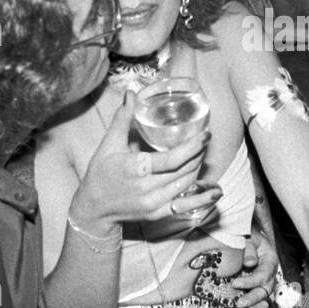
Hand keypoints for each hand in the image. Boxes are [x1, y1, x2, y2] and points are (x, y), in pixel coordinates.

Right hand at [67, 90, 215, 228]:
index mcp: (135, 168)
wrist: (94, 208)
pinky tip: (214, 190)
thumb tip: (131, 94)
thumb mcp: (108, 145)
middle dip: (199, 154)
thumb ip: (122, 119)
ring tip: (203, 153)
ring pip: (186, 184)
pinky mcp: (158, 214)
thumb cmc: (100, 174)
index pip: (172, 159)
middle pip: (184, 170)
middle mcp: (146, 188)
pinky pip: (185, 205)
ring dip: (198, 169)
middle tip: (205, 140)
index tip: (205, 135)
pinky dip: (201, 197)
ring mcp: (153, 203)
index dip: (193, 147)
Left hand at [231, 230, 278, 307]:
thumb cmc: (247, 235)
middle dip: (253, 298)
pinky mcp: (262, 286)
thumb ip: (248, 248)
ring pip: (268, 297)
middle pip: (266, 288)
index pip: (263, 274)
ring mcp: (268, 281)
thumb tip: (249, 263)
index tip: (235, 283)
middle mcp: (271, 272)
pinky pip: (267, 300)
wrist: (248, 235)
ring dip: (260, 307)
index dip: (250, 281)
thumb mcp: (248, 236)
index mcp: (269, 259)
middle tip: (239, 303)